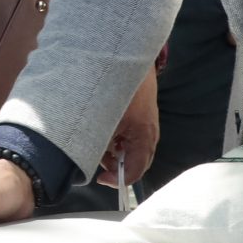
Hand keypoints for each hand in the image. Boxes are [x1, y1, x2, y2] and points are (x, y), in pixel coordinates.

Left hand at [98, 67, 159, 188]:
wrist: (130, 63)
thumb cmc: (118, 91)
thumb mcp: (106, 121)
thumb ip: (101, 144)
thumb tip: (92, 160)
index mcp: (144, 137)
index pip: (135, 171)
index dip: (117, 179)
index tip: (101, 178)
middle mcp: (150, 135)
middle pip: (135, 163)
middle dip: (115, 165)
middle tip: (98, 159)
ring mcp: (147, 127)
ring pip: (131, 151)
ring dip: (114, 152)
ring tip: (100, 138)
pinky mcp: (142, 120)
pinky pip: (130, 138)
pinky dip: (117, 140)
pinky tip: (106, 129)